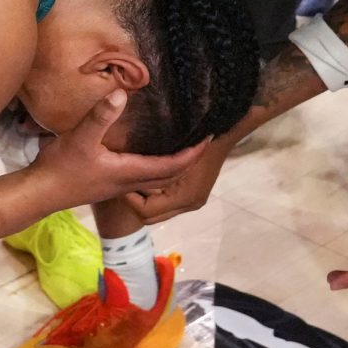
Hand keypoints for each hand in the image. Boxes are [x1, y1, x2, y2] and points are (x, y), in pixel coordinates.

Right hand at [30, 90, 211, 206]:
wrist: (39, 194)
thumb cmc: (61, 168)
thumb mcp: (81, 138)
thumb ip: (101, 116)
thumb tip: (122, 93)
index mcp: (129, 172)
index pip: (171, 166)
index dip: (192, 154)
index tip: (208, 139)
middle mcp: (129, 182)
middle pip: (169, 176)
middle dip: (188, 160)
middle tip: (201, 142)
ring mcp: (118, 185)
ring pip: (156, 179)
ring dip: (173, 165)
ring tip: (181, 146)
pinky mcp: (108, 184)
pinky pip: (142, 176)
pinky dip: (155, 166)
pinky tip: (147, 152)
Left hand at [121, 129, 238, 222]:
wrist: (225, 130)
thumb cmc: (197, 136)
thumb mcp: (171, 149)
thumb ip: (149, 164)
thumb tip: (125, 170)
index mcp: (184, 196)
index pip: (146, 211)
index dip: (130, 199)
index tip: (122, 181)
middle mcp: (189, 203)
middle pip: (150, 217)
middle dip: (135, 202)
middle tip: (124, 182)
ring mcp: (194, 201)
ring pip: (159, 212)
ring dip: (145, 199)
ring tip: (134, 179)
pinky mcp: (196, 195)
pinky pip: (168, 204)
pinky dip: (156, 195)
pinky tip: (149, 178)